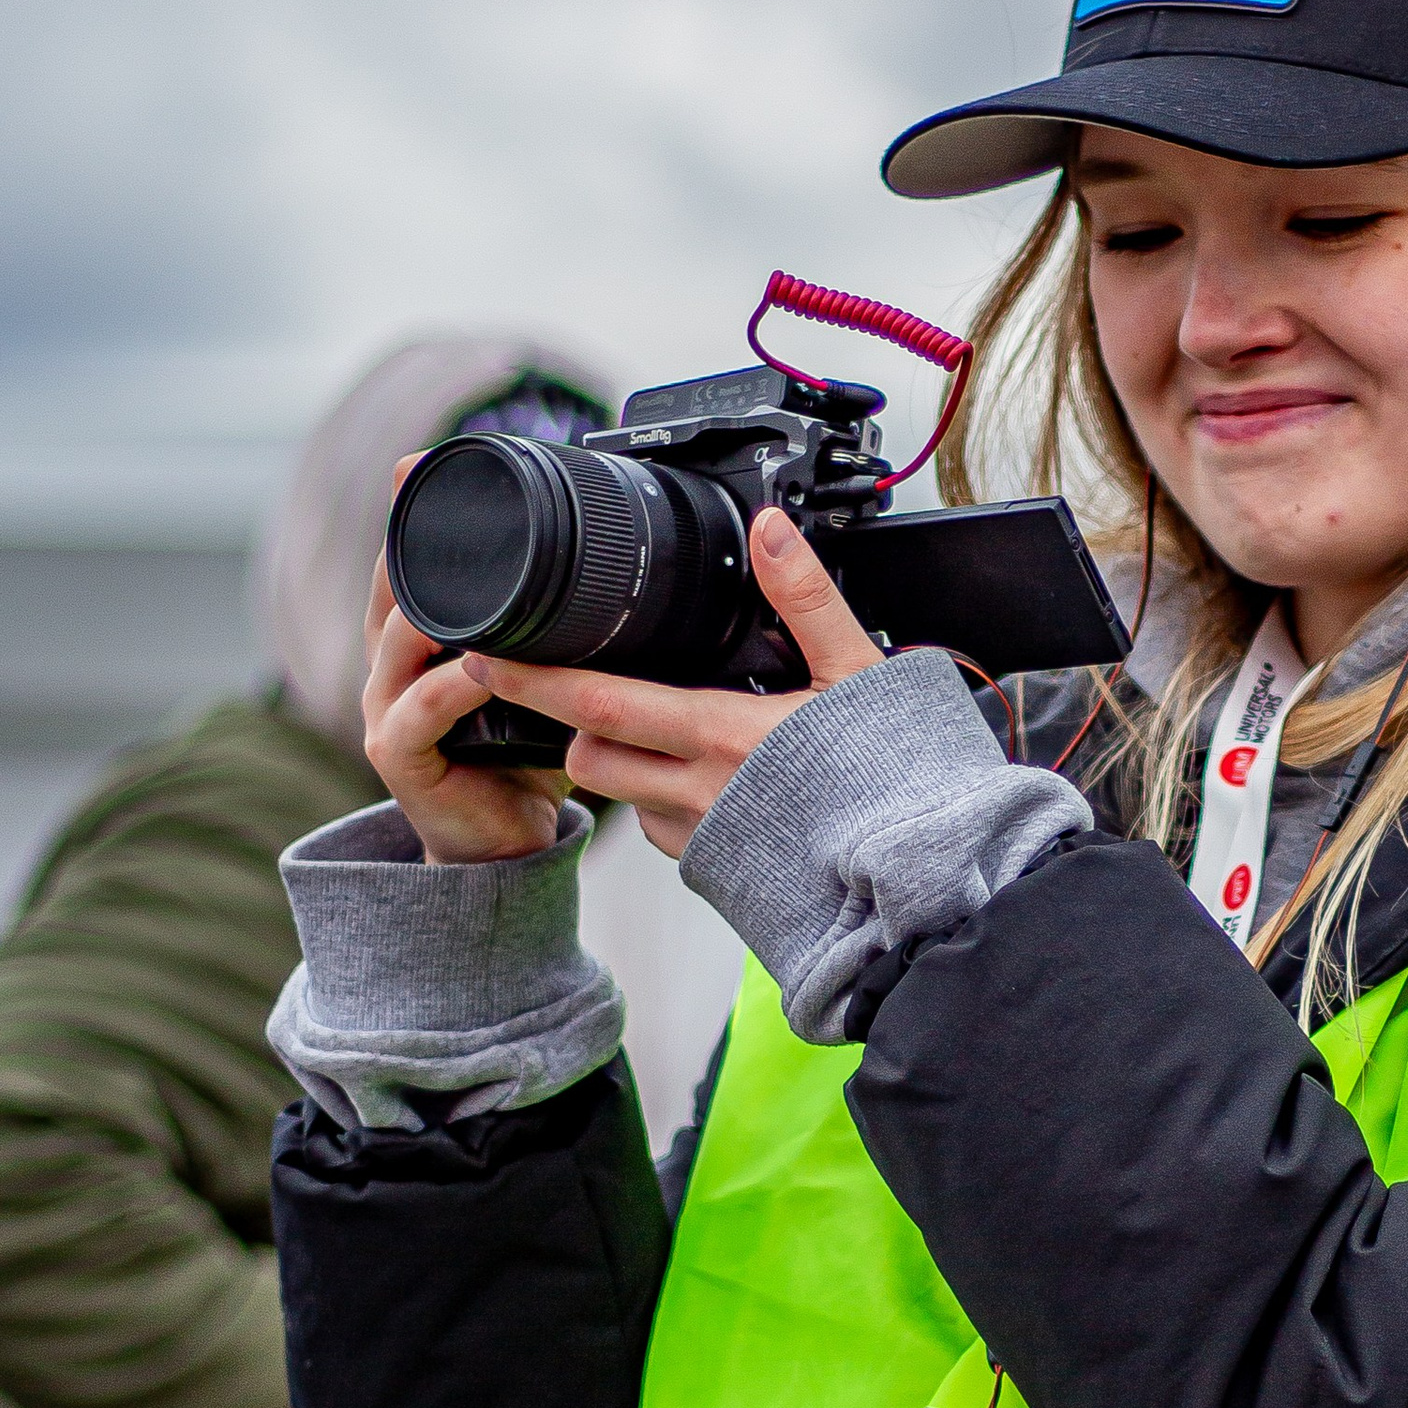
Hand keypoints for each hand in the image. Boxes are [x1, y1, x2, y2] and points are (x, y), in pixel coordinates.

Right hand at [361, 486, 568, 863]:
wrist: (505, 845)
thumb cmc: (526, 758)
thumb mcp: (544, 680)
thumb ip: (559, 630)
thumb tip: (625, 570)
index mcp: (418, 639)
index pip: (408, 560)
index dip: (413, 511)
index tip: (422, 461)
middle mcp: (391, 665)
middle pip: (391, 585)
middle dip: (412, 538)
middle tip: (442, 495)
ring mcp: (386, 708)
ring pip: (401, 638)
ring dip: (441, 608)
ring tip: (480, 581)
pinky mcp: (397, 754)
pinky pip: (423, 708)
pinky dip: (457, 685)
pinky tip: (485, 667)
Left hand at [460, 509, 883, 858]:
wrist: (919, 877)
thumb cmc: (895, 779)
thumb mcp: (858, 672)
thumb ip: (806, 598)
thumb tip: (768, 529)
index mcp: (722, 736)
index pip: (600, 706)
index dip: (534, 680)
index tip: (487, 655)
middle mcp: (699, 794)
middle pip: (588, 759)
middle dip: (568, 725)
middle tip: (567, 688)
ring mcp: (704, 838)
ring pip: (622, 798)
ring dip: (619, 763)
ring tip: (649, 730)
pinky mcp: (717, 871)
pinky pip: (664, 832)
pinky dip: (663, 802)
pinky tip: (702, 778)